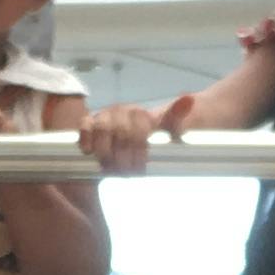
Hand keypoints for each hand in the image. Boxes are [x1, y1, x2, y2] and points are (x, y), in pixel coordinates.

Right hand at [79, 93, 196, 173]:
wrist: (137, 140)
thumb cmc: (155, 138)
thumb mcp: (170, 132)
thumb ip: (176, 119)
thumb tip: (189, 99)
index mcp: (141, 115)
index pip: (139, 133)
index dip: (139, 155)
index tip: (141, 171)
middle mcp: (121, 111)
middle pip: (121, 136)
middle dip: (124, 160)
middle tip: (127, 175)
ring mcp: (104, 116)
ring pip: (102, 132)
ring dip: (106, 155)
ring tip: (111, 170)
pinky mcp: (89, 123)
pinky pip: (85, 126)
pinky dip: (86, 139)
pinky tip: (90, 153)